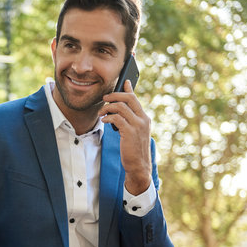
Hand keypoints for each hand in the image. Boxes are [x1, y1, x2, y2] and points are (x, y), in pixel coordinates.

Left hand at [99, 80, 151, 194]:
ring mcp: (138, 125)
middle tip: (104, 98)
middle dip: (114, 95)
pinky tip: (104, 121)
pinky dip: (108, 117)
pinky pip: (116, 118)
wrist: (138, 165)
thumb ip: (128, 118)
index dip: (128, 88)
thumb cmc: (133, 148)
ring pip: (121, 106)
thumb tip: (120, 108)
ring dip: (108, 108)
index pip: (135, 98)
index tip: (123, 81)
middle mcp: (143, 119)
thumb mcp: (133, 131)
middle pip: (129, 97)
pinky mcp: (130, 132)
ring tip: (102, 113)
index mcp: (144, 117)